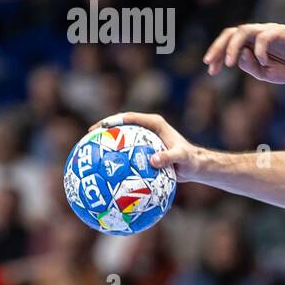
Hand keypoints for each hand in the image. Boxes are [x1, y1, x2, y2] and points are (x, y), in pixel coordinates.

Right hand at [88, 112, 202, 181]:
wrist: (195, 166)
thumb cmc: (190, 160)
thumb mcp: (181, 158)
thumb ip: (169, 157)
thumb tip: (153, 161)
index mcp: (155, 124)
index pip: (130, 117)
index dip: (114, 120)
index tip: (101, 127)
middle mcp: (148, 128)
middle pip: (122, 124)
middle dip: (105, 127)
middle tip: (89, 135)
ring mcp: (144, 139)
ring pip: (122, 138)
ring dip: (108, 141)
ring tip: (90, 148)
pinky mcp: (143, 149)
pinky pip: (126, 152)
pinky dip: (116, 156)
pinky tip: (104, 166)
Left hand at [203, 23, 284, 83]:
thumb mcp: (265, 74)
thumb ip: (250, 66)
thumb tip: (239, 54)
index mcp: (252, 42)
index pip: (229, 42)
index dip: (217, 54)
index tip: (211, 70)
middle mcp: (258, 33)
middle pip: (231, 32)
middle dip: (218, 47)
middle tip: (210, 63)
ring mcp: (269, 30)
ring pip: (244, 30)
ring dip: (233, 46)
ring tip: (228, 63)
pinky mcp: (282, 31)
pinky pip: (265, 37)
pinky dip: (260, 50)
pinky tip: (264, 62)